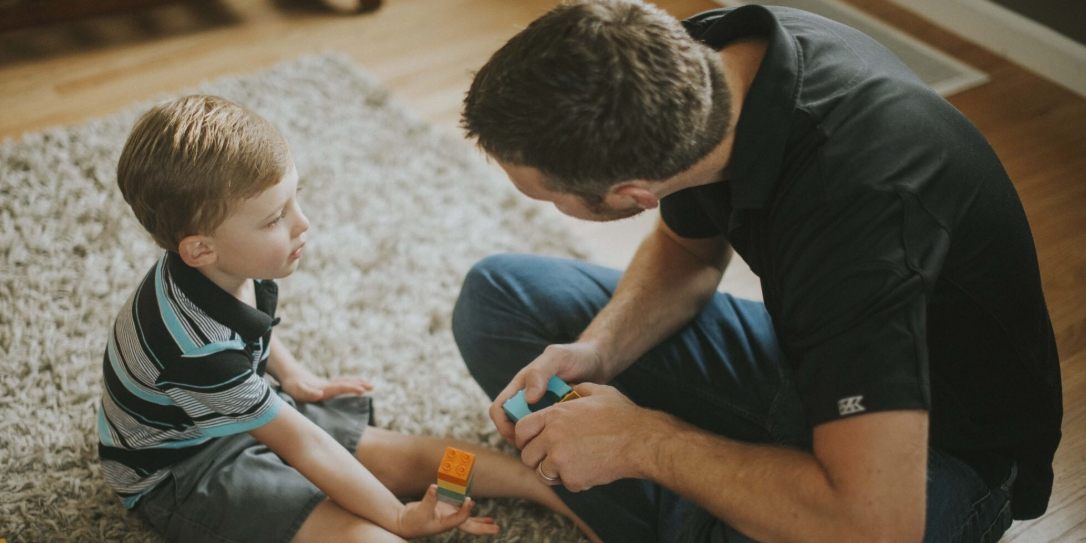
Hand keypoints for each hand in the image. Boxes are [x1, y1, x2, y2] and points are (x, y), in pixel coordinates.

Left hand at [279, 366, 372, 401]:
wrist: (289, 373)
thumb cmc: (293, 385)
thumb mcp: (298, 390)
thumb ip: (309, 392)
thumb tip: (320, 394)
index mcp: (324, 388)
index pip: (341, 387)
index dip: (352, 388)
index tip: (363, 390)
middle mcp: (328, 385)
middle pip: (347, 383)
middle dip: (360, 384)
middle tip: (373, 386)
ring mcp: (327, 384)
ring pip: (345, 382)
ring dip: (357, 382)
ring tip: (368, 384)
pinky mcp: (325, 385)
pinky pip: (341, 384)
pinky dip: (350, 383)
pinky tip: (352, 384)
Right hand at [396, 484, 498, 537]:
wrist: (404, 523)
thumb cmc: (411, 520)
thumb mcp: (419, 510)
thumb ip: (429, 499)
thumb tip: (435, 487)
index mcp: (444, 524)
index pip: (459, 519)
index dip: (465, 511)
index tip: (469, 500)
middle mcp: (449, 521)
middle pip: (469, 526)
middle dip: (483, 527)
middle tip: (496, 528)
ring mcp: (448, 516)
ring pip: (467, 519)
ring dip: (480, 520)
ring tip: (493, 522)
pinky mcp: (446, 510)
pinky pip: (460, 509)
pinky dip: (467, 507)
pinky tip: (473, 505)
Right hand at [489, 341, 606, 441]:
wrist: (599, 362)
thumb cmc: (575, 356)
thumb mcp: (557, 357)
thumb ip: (540, 372)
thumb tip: (528, 399)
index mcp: (520, 387)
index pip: (499, 410)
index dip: (503, 425)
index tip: (520, 434)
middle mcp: (528, 401)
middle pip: (512, 428)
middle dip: (523, 438)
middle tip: (542, 444)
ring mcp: (542, 412)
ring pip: (531, 434)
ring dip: (539, 440)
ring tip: (557, 442)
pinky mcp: (557, 420)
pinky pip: (549, 435)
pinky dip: (554, 439)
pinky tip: (569, 440)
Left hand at [516, 383, 665, 491]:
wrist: (641, 442)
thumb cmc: (622, 416)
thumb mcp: (598, 392)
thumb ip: (578, 390)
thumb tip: (570, 389)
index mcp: (555, 415)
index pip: (521, 428)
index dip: (523, 437)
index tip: (530, 442)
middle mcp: (552, 437)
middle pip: (526, 455)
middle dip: (536, 458)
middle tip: (550, 458)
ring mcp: (561, 459)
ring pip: (542, 472)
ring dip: (553, 471)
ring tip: (571, 464)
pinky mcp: (572, 478)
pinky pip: (564, 483)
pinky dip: (574, 480)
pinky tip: (589, 469)